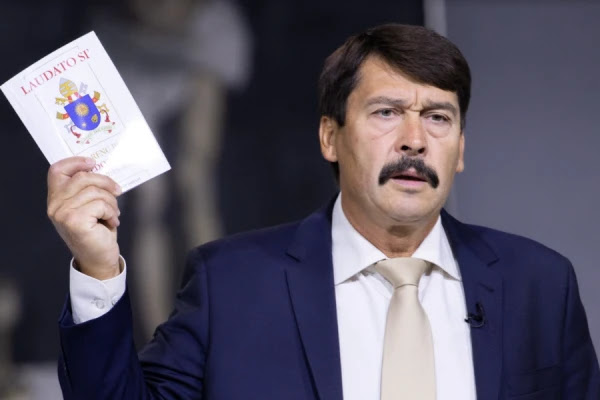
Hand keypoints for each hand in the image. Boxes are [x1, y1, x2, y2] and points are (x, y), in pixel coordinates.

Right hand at [47, 157, 122, 279]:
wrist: (99, 258)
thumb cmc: (96, 231)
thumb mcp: (89, 205)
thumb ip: (87, 189)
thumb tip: (100, 170)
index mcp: (56, 198)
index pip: (57, 170)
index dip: (75, 162)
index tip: (93, 163)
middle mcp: (55, 205)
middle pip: (82, 177)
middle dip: (105, 182)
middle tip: (117, 191)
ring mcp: (62, 213)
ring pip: (94, 191)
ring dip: (111, 201)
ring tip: (113, 213)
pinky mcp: (74, 221)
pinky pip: (100, 204)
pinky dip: (111, 211)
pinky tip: (111, 221)